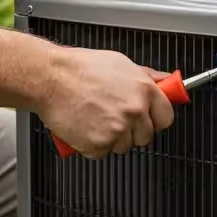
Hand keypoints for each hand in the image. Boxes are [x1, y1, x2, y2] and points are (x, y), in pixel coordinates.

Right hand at [37, 49, 175, 159]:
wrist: (49, 78)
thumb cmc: (79, 68)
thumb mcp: (121, 63)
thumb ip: (147, 77)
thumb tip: (166, 81)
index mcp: (144, 90)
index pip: (166, 117)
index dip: (155, 119)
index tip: (147, 118)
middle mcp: (134, 111)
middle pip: (146, 136)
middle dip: (132, 131)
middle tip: (113, 117)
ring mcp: (117, 130)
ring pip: (124, 146)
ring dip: (112, 139)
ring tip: (95, 118)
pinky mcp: (98, 145)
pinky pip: (102, 153)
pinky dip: (93, 145)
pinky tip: (85, 126)